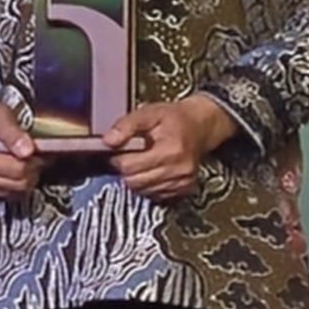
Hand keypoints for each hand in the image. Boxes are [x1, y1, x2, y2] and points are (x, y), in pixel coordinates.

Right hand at [0, 96, 41, 200]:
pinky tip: (12, 167)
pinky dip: (15, 182)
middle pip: (18, 183)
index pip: (17, 169)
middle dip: (30, 168)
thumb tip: (27, 151)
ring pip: (16, 191)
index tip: (33, 147)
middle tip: (30, 152)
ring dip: (24, 176)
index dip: (32, 158)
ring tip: (20, 158)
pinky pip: (9, 194)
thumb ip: (12, 132)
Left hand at [111, 93, 242, 201]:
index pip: (129, 167)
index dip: (118, 159)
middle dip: (127, 170)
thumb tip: (108, 141)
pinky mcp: (185, 188)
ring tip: (142, 161)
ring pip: (144, 191)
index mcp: (170, 149)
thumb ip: (126, 125)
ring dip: (138, 178)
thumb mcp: (149, 113)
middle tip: (129, 156)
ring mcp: (183, 181)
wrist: (201, 125)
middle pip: (135, 182)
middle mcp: (179, 169)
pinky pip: (156, 195)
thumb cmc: (175, 118)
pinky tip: (153, 170)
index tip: (119, 151)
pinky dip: (150, 185)